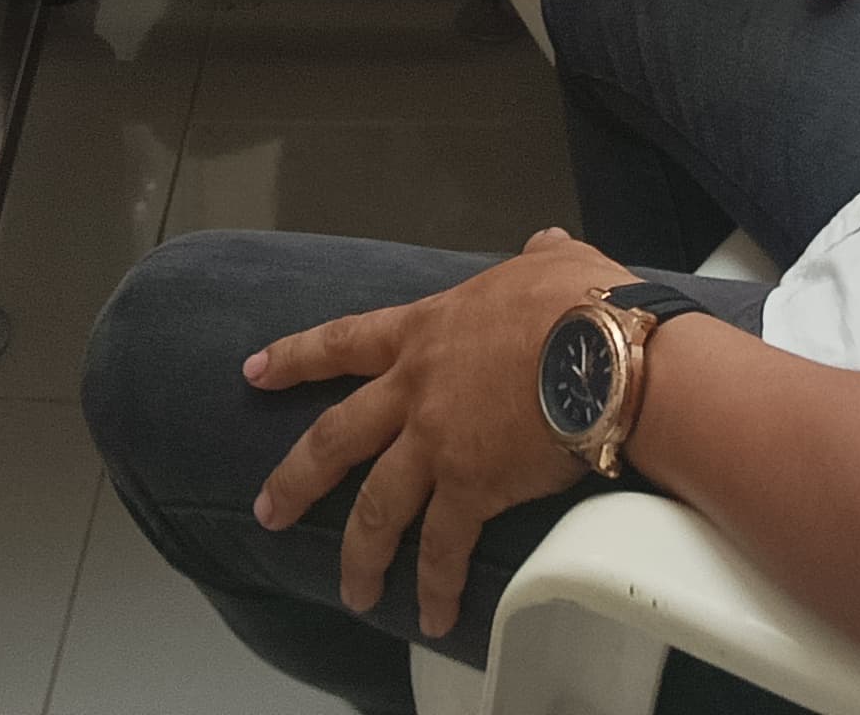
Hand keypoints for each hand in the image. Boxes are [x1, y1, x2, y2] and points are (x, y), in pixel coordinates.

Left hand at [248, 228, 635, 634]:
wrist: (604, 353)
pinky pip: (443, 548)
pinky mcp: (471, 489)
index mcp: (425, 332)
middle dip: (296, 479)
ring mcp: (436, 444)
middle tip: (267, 511)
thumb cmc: (580, 302)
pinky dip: (437, 586)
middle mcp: (415, 390)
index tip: (254, 373)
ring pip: (377, 508)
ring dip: (359, 555)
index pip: (343, 343)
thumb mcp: (550, 264)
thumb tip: (542, 243)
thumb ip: (535, 257)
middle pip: (335, 439)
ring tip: (353, 592)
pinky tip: (434, 617)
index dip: (295, 358)